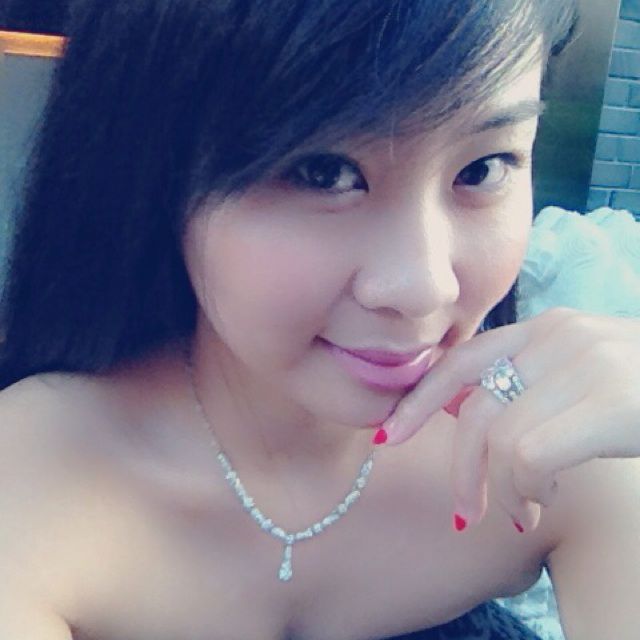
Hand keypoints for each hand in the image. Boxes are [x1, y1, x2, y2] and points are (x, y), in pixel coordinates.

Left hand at [380, 307, 639, 531]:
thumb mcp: (577, 378)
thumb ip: (522, 383)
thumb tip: (454, 407)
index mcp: (545, 330)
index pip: (460, 361)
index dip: (418, 400)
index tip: (388, 435)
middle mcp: (560, 336)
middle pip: (472, 408)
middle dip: (459, 469)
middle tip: (468, 513)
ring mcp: (587, 364)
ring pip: (499, 440)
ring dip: (499, 493)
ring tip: (519, 514)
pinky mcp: (612, 401)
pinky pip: (531, 456)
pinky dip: (524, 492)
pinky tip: (541, 508)